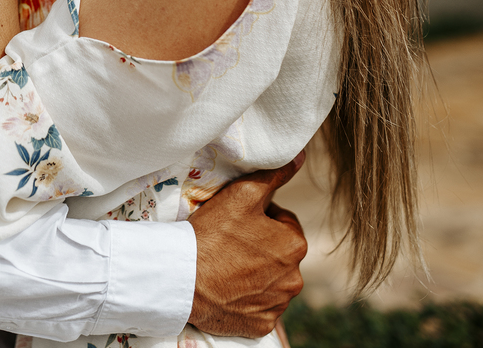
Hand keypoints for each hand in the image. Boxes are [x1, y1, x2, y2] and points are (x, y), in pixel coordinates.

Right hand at [187, 153, 307, 337]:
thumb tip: (300, 158)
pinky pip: (258, 307)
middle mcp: (294, 279)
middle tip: (229, 243)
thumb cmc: (212, 234)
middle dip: (260, 247)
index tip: (236, 222)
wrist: (182, 280)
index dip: (258, 219)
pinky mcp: (260, 325)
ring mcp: (277, 305)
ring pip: (270, 280)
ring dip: (254, 272)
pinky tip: (227, 288)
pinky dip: (246, 298)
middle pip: (278, 253)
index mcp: (294, 245)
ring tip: (225, 265)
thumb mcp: (242, 194)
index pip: (283, 222)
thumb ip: (274, 176)